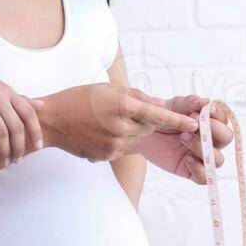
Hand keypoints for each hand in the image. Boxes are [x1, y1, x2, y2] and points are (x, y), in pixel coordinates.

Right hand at [0, 68, 45, 164]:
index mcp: (7, 91)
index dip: (36, 132)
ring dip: (5, 150)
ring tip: (6, 161)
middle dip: (19, 146)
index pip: (29, 113)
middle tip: (19, 160)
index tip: (39, 147)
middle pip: (16, 126)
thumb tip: (42, 105)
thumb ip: (20, 98)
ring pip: (1, 132)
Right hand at [36, 83, 196, 161]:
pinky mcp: (106, 156)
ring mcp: (113, 145)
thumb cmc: (77, 100)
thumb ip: (135, 95)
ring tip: (109, 122)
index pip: (158, 115)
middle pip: (149, 128)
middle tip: (125, 112)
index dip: (178, 120)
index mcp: (121, 106)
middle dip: (145, 121)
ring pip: (138, 140)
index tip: (194, 124)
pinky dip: (119, 141)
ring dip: (132, 131)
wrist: (51, 122)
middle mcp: (120, 127)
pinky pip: (124, 149)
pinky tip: (101, 132)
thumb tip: (158, 104)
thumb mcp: (106, 89)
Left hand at [135, 94, 232, 184]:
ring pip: (218, 159)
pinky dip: (200, 170)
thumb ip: (188, 103)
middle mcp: (210, 139)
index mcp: (209, 121)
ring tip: (183, 138)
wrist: (142, 132)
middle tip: (194, 123)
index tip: (204, 110)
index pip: (223, 118)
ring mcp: (202, 156)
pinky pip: (205, 177)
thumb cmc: (160, 117)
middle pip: (227, 138)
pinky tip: (187, 159)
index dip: (217, 114)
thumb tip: (205, 101)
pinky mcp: (192, 170)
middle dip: (215, 130)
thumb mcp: (172, 106)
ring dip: (203, 148)